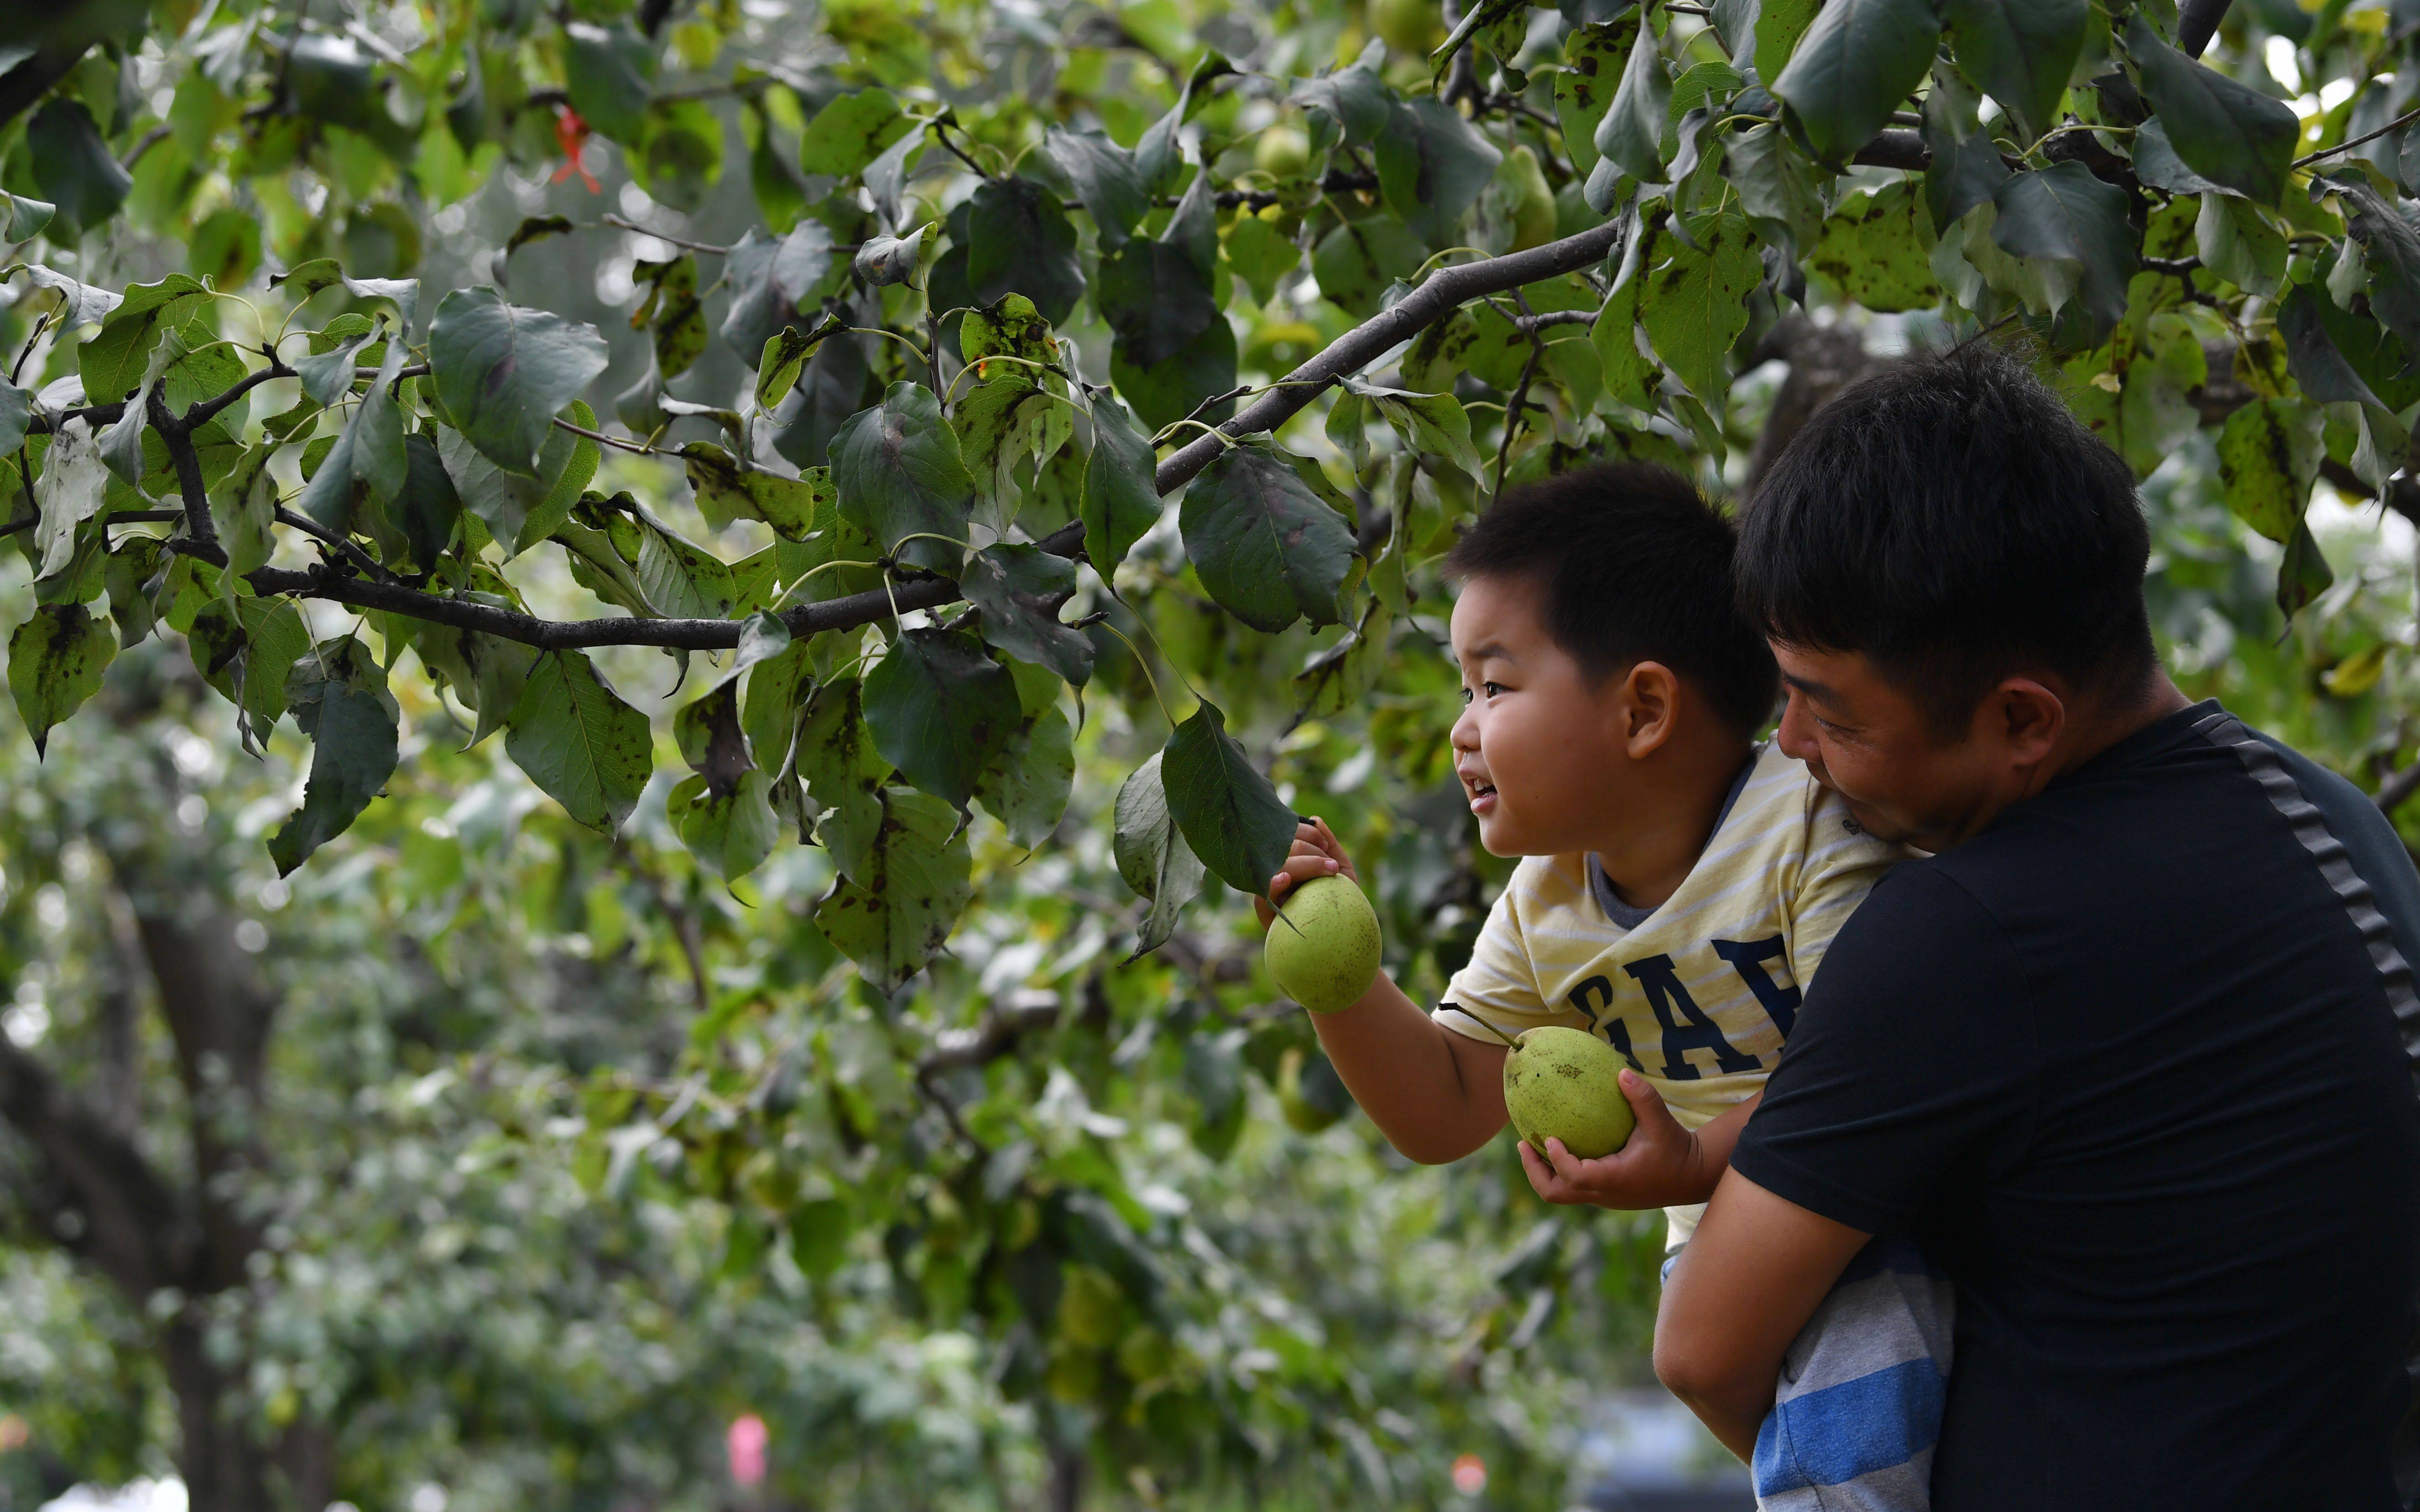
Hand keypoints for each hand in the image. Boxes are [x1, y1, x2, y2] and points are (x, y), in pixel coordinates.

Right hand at [1254, 818, 1360, 927]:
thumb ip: (1329, 845)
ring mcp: (1270, 894)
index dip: (1306, 833)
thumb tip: (1315, 820)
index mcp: (1288, 860)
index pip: (1286, 835)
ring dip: (1306, 865)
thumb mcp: (1341, 870)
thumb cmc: (1344, 901)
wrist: (1349, 934)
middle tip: (1331, 867)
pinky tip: (1284, 879)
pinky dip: (1273, 885)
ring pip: (1277, 868)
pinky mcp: (1270, 916)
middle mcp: (1275, 874)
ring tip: (1330, 873)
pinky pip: (1262, 900)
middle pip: (1282, 849)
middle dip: (1311, 851)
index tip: (1325, 845)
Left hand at [1517, 1070, 1714, 1210]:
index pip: (1574, 1176)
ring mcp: (1603, 1196)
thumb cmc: (1677, 1149)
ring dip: (1544, 1171)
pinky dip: (1560, 1169)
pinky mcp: (1605, 1193)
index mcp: (1614, 1180)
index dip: (1556, 1159)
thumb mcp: (1662, 1122)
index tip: (1546, 1137)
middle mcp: (1604, 1193)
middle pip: (1555, 1194)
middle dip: (1534, 1171)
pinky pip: (1574, 1185)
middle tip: (1523, 1144)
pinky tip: (1558, 1142)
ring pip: (1562, 1193)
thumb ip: (1643, 1098)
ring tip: (1530, 1144)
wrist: (1692, 1176)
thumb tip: (1621, 1073)